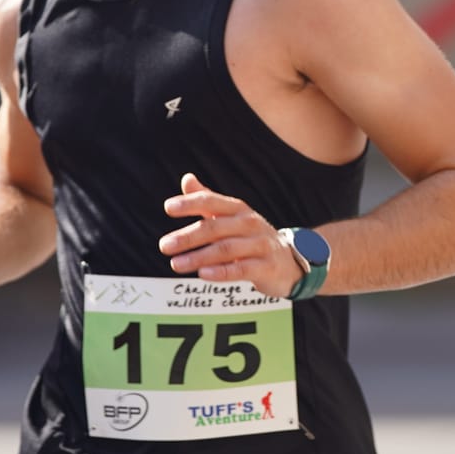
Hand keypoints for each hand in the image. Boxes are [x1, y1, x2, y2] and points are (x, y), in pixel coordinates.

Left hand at [159, 171, 305, 298]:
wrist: (290, 260)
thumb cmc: (252, 237)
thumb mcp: (232, 217)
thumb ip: (208, 200)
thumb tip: (187, 179)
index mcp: (239, 210)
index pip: (212, 201)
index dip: (190, 203)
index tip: (168, 208)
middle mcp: (250, 223)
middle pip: (215, 227)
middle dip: (187, 236)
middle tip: (164, 246)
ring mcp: (260, 244)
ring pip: (226, 249)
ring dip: (198, 257)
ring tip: (176, 264)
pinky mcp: (267, 266)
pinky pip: (242, 268)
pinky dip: (221, 272)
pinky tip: (202, 274)